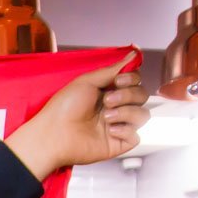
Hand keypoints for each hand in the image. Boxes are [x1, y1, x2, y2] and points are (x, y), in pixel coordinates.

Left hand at [6, 50, 150, 179]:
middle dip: (128, 95)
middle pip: (142, 96)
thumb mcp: (88, 81)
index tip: (117, 81)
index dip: (132, 79)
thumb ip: (113, 69)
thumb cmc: (63, 108)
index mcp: (108, 92)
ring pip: (143, 115)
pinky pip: (136, 135)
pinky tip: (110, 130)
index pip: (136, 81)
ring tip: (106, 116)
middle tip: (107, 100)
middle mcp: (114, 108)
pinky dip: (126, 130)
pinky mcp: (117, 143)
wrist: (54, 134)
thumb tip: (133, 54)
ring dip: (127, 112)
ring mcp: (117, 126)